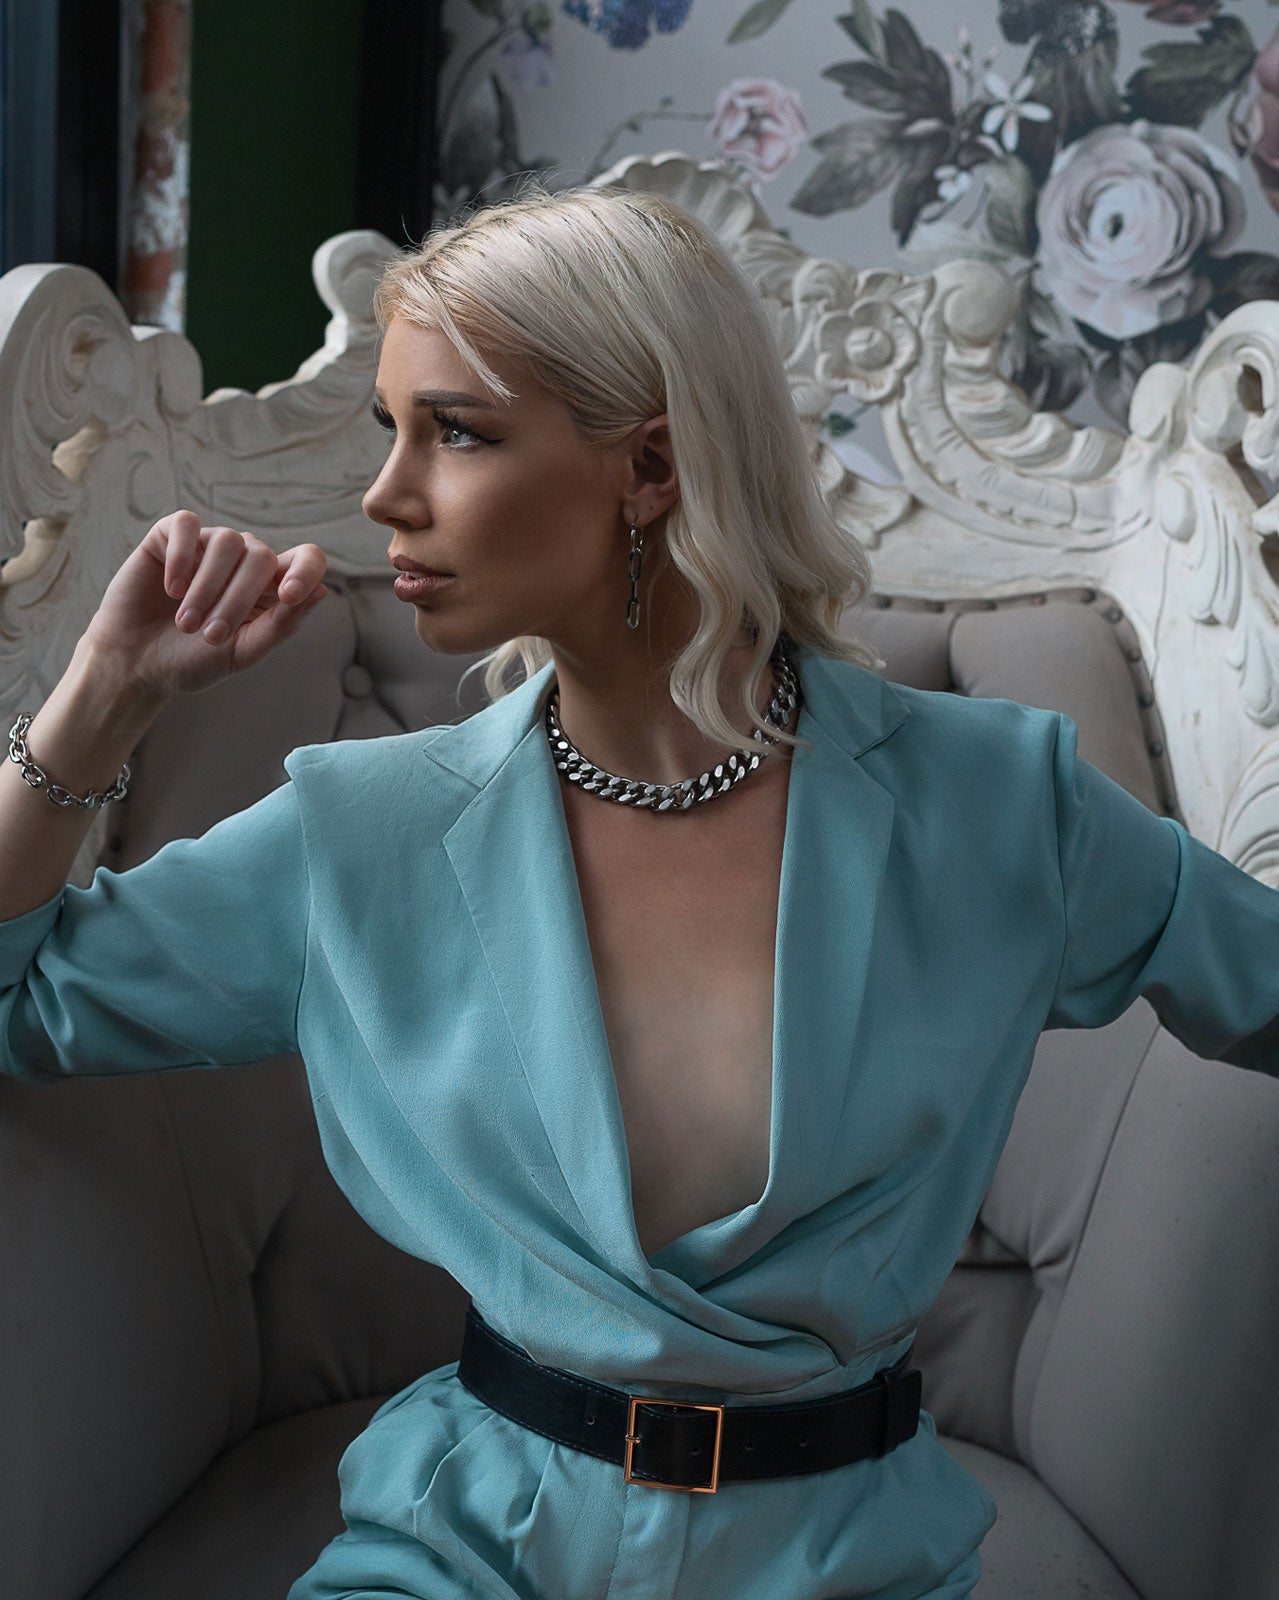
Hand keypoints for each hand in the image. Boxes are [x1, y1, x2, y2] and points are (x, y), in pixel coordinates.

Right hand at [84, 511, 329, 696]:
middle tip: (210, 636)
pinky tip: (171, 589)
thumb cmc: (192, 660)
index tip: (288, 595)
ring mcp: (207, 545)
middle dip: (238, 599)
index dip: (306, 569)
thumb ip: (282, 625)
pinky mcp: (169, 536)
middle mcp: (243, 560)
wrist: (136, 664)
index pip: (306, 558)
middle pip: (261, 556)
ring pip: (226, 541)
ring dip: (208, 587)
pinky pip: (187, 525)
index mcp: (270, 587)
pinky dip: (182, 557)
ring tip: (187, 623)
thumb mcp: (242, 652)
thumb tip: (322, 591)